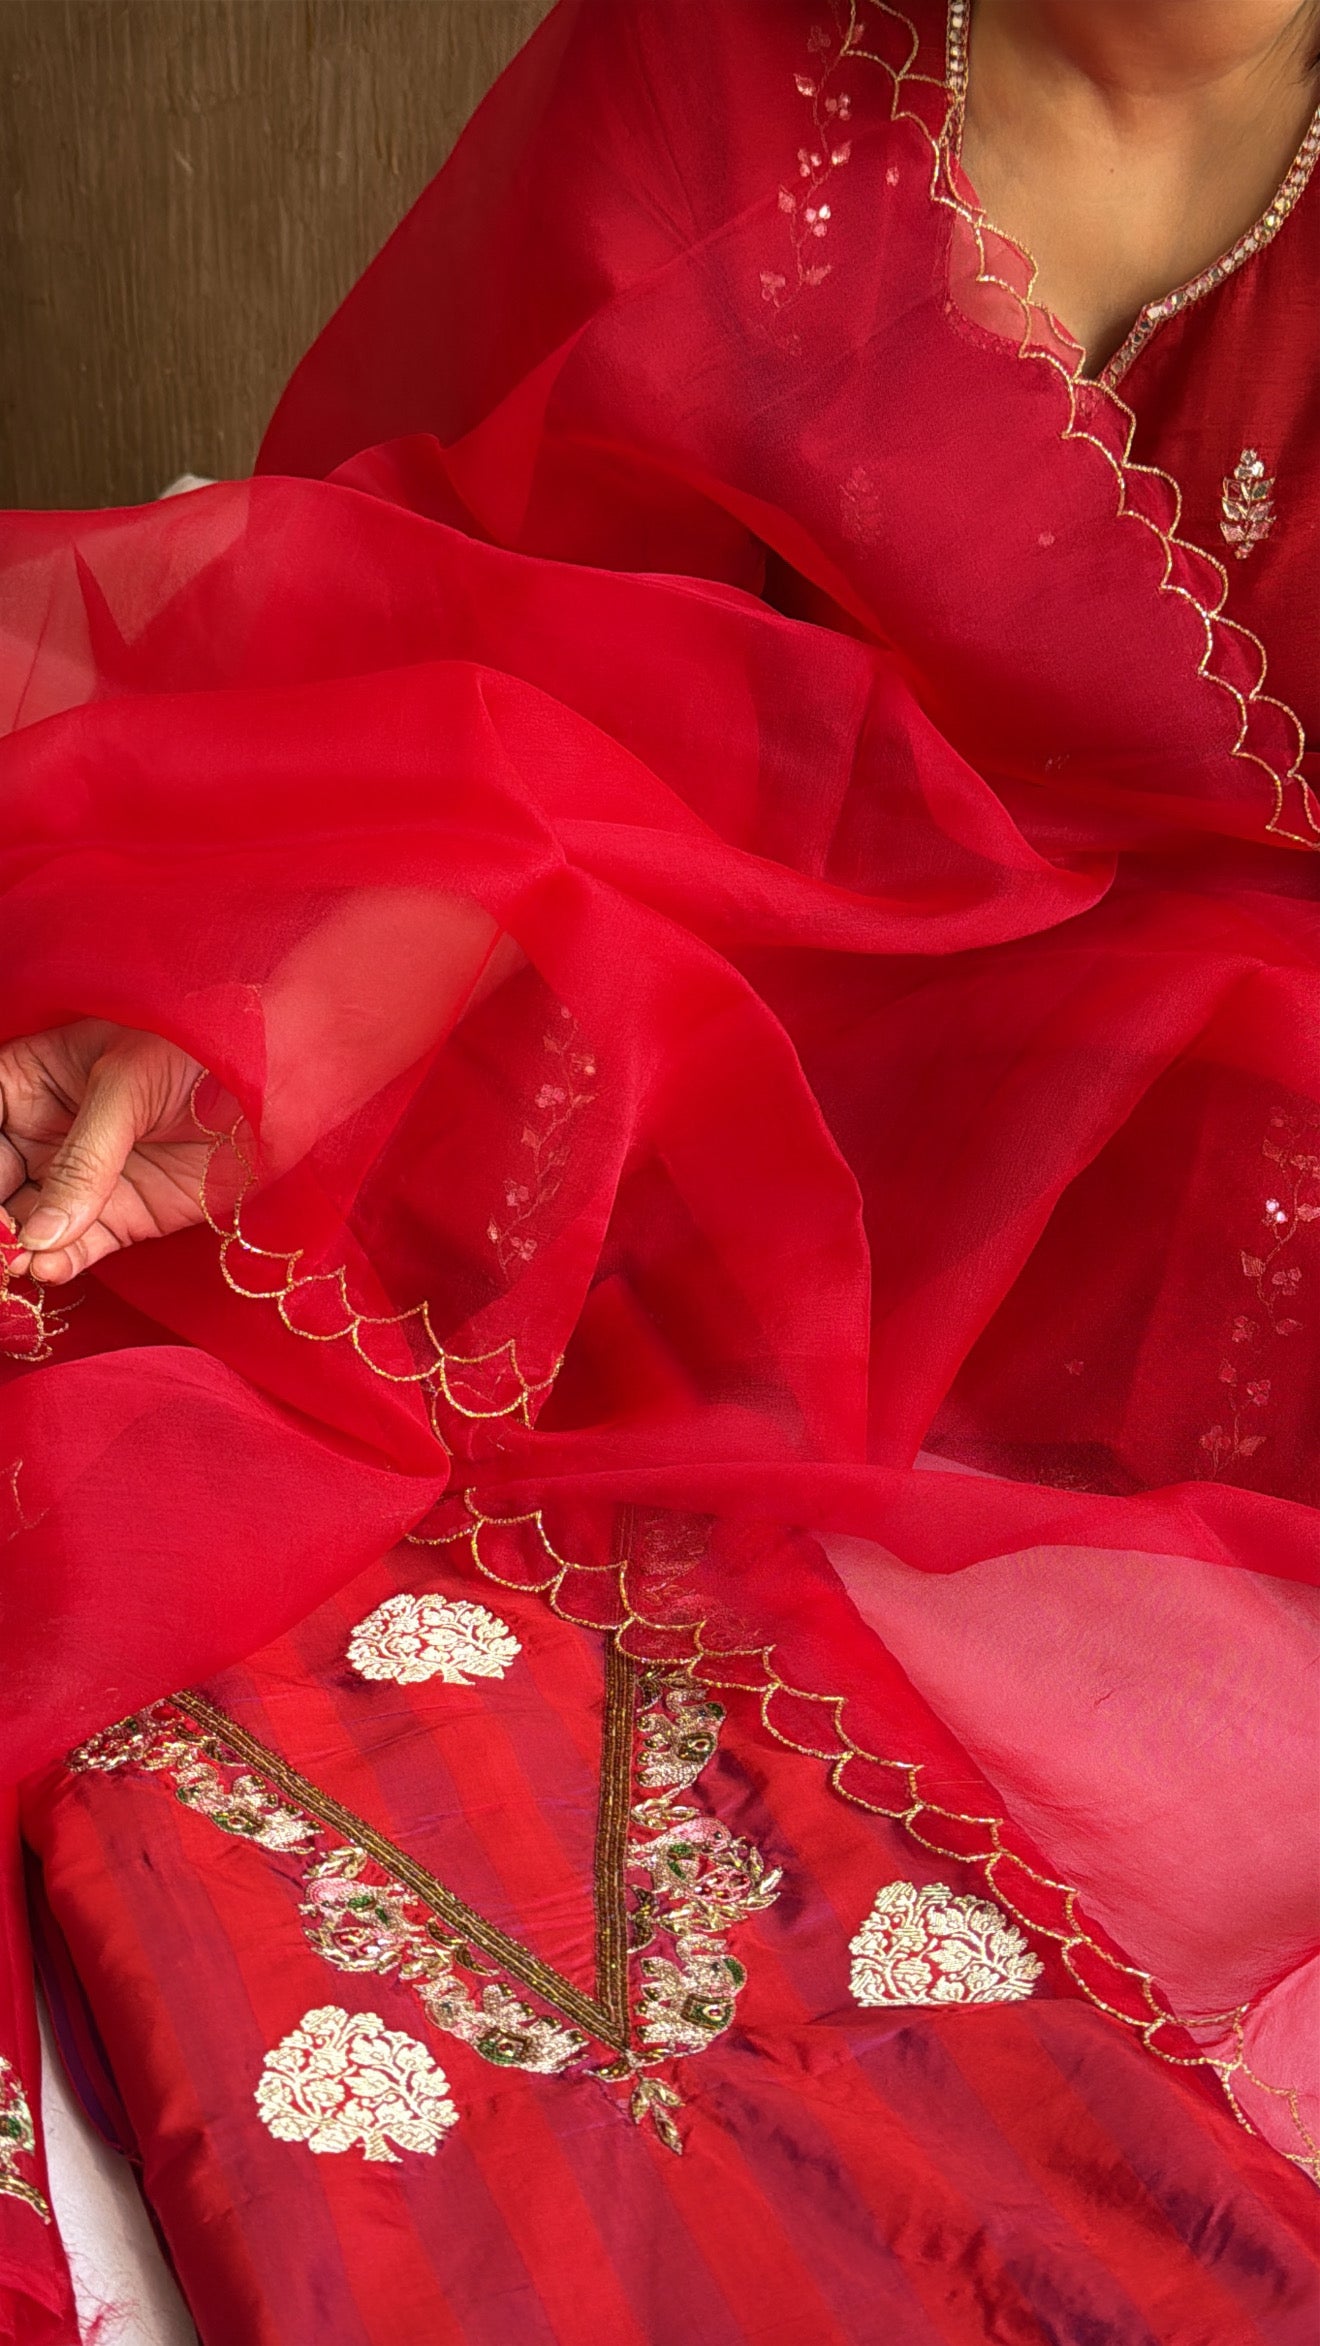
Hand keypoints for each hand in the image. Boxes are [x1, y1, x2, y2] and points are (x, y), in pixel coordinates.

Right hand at [0, 1021, 207, 1284]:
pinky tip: (45, 1269)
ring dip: (13, 1253)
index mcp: (23, 1083)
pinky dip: (58, 1265)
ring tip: (14, 1266)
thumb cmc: (194, 1048)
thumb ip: (80, 1159)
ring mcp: (77, 1183)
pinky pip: (74, 1252)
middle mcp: (38, 1137)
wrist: (277, 1075)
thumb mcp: (124, 1084)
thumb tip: (35, 1236)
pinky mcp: (121, 1219)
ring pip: (24, 1229)